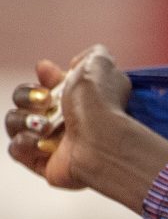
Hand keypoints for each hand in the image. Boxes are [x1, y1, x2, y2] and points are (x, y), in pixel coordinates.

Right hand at [7, 46, 167, 212]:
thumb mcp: (100, 65)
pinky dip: (24, 143)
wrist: (103, 140)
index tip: (49, 75)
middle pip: (21, 101)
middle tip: (46, 101)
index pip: (43, 85)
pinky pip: (15, 149)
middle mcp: (63, 120)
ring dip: (25, 120)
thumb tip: (77, 62)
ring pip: (13, 123)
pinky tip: (42, 143)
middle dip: (27, 96)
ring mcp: (51, 142)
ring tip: (46, 126)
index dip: (40, 80)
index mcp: (74, 99)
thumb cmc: (102, 104)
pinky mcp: (43, 163)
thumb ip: (91, 55)